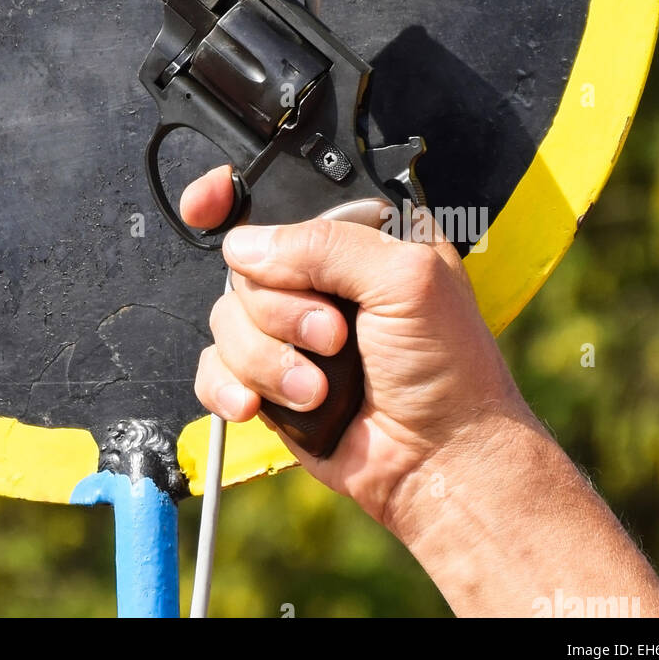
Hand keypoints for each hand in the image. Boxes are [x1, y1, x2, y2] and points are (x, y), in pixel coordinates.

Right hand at [186, 167, 536, 530]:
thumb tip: (247, 246)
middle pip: (244, 265)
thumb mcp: (407, 281)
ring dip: (269, 359)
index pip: (279, 194)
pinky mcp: (267, 379)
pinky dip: (231, 387)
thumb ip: (329, 246)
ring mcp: (289, 330)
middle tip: (335, 335)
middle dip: (282, 310)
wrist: (440, 465)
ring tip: (319, 387)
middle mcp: (318, 278)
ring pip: (225, 318)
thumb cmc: (450, 371)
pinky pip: (212, 368)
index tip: (208, 206)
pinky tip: (261, 405)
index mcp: (355, 235)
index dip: (232, 194)